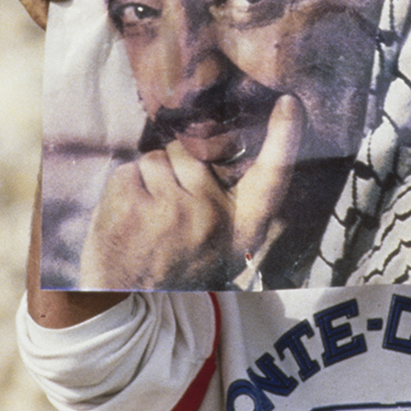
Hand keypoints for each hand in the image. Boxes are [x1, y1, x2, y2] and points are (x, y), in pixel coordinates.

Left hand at [79, 96, 304, 289]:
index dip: (284, 139)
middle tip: (164, 216)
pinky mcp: (137, 209)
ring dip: (145, 182)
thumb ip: (223, 203)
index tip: (289, 103)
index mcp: (240, 230)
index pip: (272, 178)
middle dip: (172, 171)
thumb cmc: (170, 268)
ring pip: (156, 159)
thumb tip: (215, 147)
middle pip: (191, 153)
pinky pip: (128, 171)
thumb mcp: (216, 246)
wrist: (123, 307)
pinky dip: (121, 190)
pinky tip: (125, 222)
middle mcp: (213, 219)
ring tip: (144, 221)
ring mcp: (174, 212)